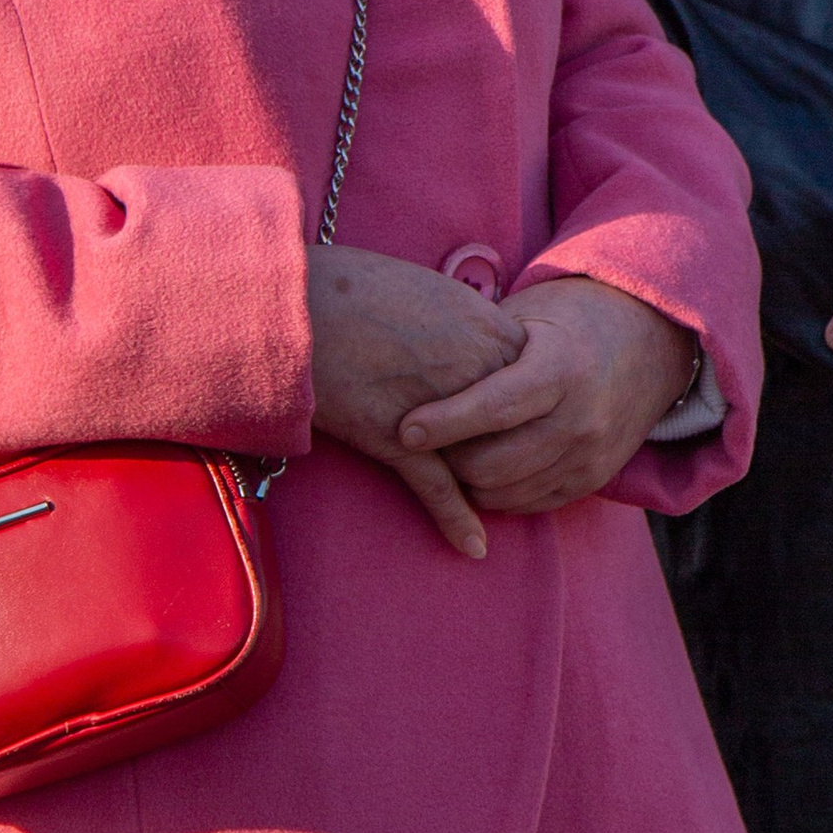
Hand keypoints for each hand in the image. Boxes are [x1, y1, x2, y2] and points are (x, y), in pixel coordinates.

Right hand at [307, 245, 524, 559]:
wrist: (300, 302)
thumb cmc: (353, 286)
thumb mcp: (428, 287)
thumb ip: (463, 316)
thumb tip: (475, 330)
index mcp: (484, 327)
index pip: (533, 378)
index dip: (525, 400)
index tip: (520, 412)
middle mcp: (473, 370)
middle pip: (518, 424)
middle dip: (516, 445)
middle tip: (518, 464)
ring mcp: (440, 408)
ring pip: (485, 459)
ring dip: (491, 485)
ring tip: (499, 503)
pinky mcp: (398, 440)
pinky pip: (439, 488)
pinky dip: (458, 520)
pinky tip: (474, 546)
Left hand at [397, 277, 698, 513]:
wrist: (648, 339)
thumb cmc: (568, 321)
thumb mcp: (528, 317)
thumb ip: (483, 347)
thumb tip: (418, 369)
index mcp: (563, 367)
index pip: (497, 406)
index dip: (446, 421)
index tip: (404, 429)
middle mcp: (583, 417)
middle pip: (495, 464)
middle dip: (448, 460)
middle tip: (421, 444)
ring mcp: (592, 454)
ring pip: (507, 493)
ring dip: (467, 481)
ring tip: (446, 455)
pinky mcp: (593, 479)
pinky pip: (529, 504)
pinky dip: (496, 493)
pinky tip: (479, 467)